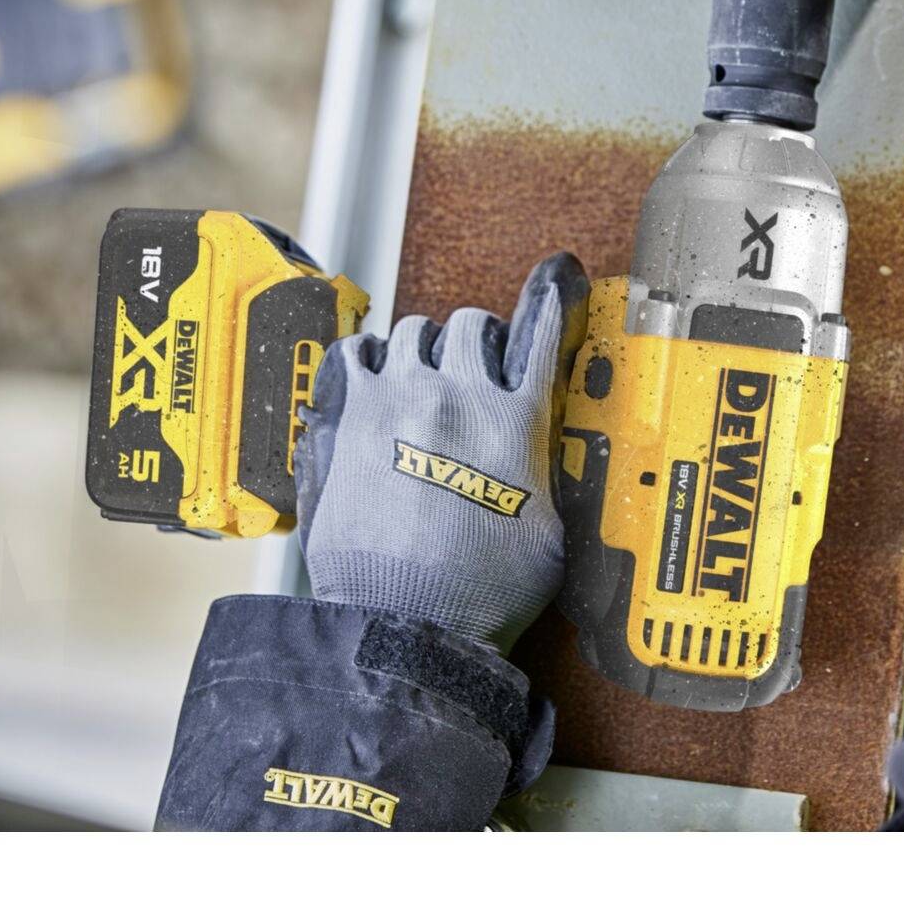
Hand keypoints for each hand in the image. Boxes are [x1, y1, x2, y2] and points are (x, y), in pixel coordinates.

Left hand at [293, 252, 590, 652]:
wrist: (407, 621)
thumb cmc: (479, 593)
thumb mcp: (548, 536)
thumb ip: (546, 480)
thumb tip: (539, 462)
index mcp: (517, 421)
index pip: (543, 336)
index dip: (551, 301)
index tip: (554, 281)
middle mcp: (461, 396)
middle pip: (470, 324)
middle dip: (471, 342)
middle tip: (466, 369)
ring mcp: (400, 398)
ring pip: (412, 330)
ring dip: (419, 349)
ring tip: (415, 378)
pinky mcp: (349, 415)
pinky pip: (355, 352)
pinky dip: (365, 360)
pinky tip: (369, 381)